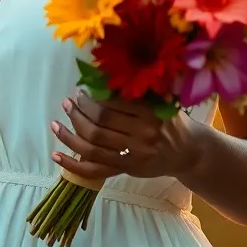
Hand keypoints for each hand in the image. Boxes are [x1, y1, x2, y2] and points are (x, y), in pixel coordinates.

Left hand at [50, 89, 198, 180]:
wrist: (189, 152)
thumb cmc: (172, 121)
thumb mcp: (162, 101)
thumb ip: (138, 92)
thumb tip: (104, 76)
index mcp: (149, 113)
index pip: (112, 104)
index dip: (91, 98)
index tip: (81, 91)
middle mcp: (141, 134)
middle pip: (99, 123)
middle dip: (78, 111)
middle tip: (68, 102)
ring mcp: (133, 155)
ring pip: (93, 145)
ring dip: (70, 134)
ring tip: (56, 124)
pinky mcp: (127, 169)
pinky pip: (95, 169)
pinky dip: (73, 164)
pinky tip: (56, 155)